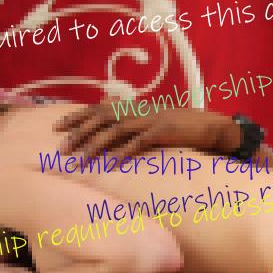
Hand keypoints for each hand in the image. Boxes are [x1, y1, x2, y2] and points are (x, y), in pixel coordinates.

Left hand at [54, 103, 238, 158]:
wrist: (214, 127)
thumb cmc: (185, 128)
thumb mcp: (156, 121)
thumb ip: (135, 122)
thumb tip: (113, 126)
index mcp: (137, 108)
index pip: (100, 108)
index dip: (77, 116)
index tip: (57, 127)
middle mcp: (141, 111)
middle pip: (101, 117)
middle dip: (78, 132)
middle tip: (61, 148)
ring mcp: (152, 120)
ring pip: (115, 130)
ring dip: (95, 144)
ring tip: (79, 159)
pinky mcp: (165, 132)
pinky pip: (140, 142)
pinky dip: (124, 152)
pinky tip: (111, 164)